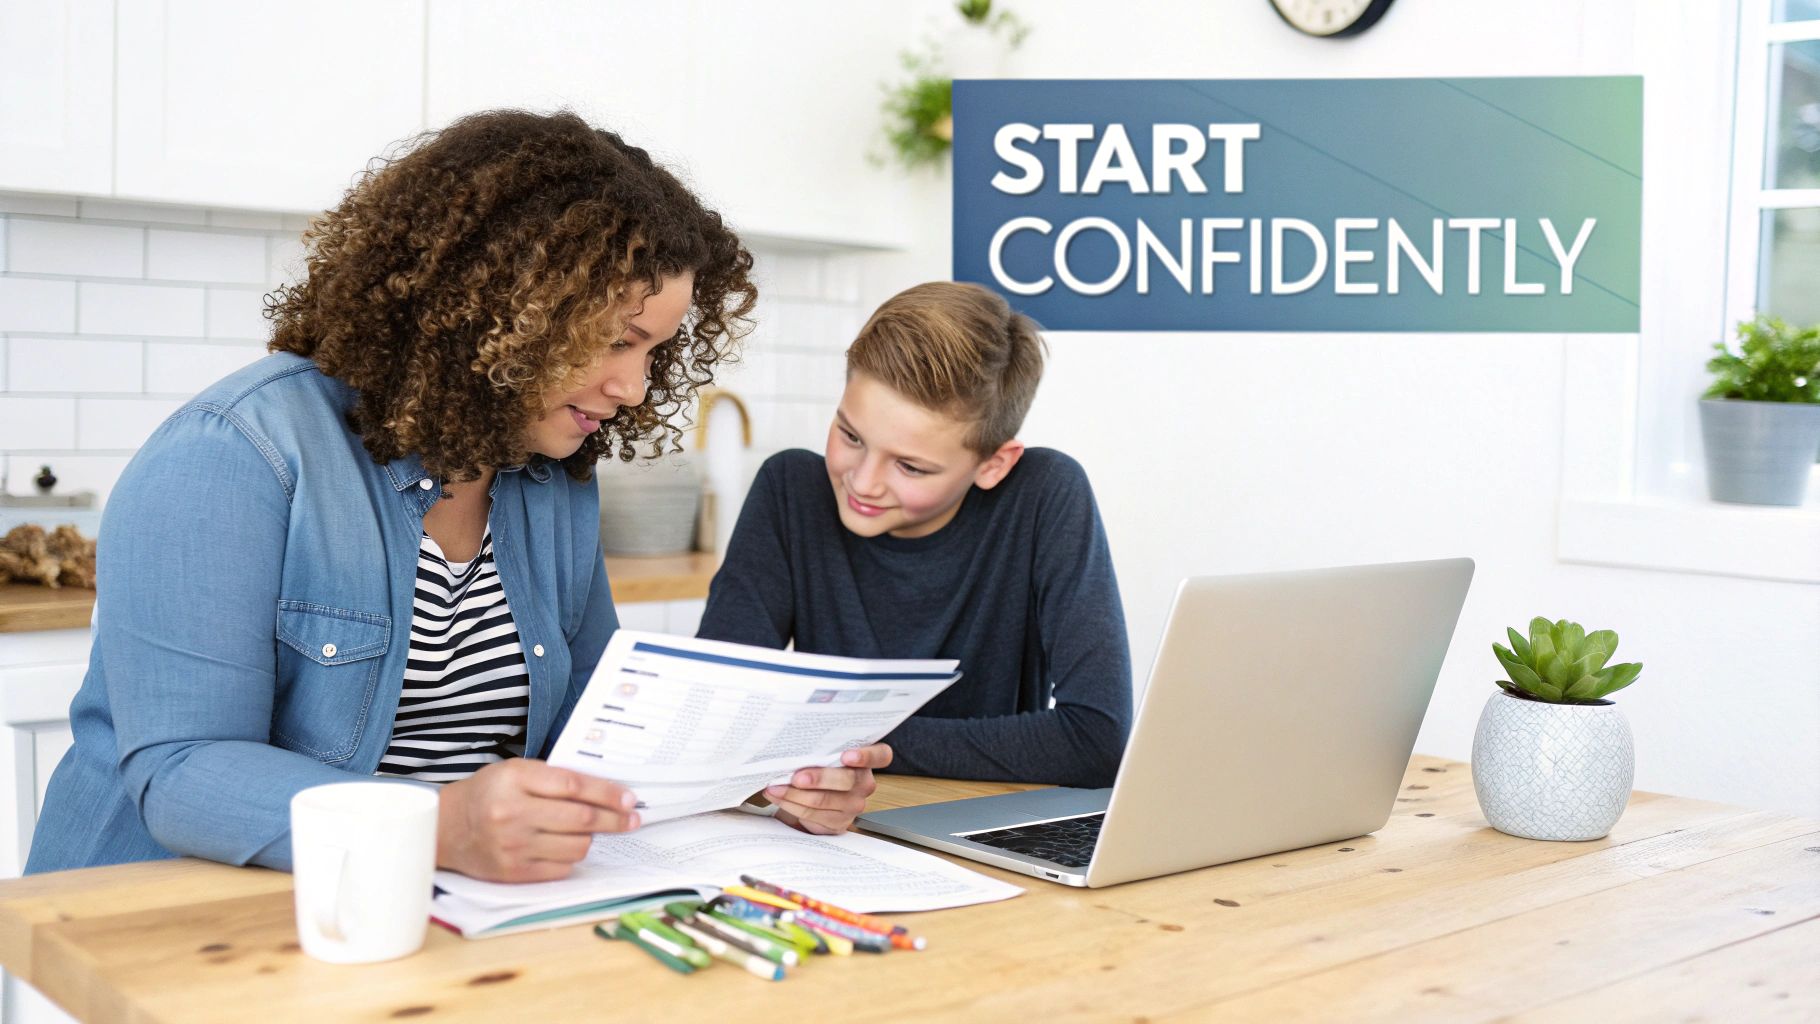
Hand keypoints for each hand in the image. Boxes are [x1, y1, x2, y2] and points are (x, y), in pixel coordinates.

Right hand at [436, 758, 638, 881]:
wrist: (446, 829)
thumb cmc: (487, 794)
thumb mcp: (515, 771)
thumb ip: (554, 778)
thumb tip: (605, 792)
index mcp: (515, 780)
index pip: (574, 786)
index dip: (608, 793)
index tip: (629, 799)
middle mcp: (513, 813)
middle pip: (581, 818)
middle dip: (614, 819)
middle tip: (633, 818)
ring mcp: (514, 846)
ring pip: (577, 846)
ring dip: (592, 838)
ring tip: (592, 830)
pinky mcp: (515, 872)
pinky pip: (562, 868)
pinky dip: (572, 857)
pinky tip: (567, 846)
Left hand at [763, 743, 891, 835]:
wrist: (814, 794)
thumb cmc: (820, 765)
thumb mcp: (825, 753)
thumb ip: (822, 746)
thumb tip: (795, 738)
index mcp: (869, 760)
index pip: (880, 755)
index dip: (866, 755)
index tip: (847, 755)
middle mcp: (865, 783)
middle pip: (848, 780)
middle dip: (819, 778)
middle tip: (796, 777)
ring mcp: (854, 805)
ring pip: (824, 800)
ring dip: (795, 793)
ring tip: (775, 786)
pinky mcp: (838, 823)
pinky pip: (812, 814)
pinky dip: (791, 804)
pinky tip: (778, 796)